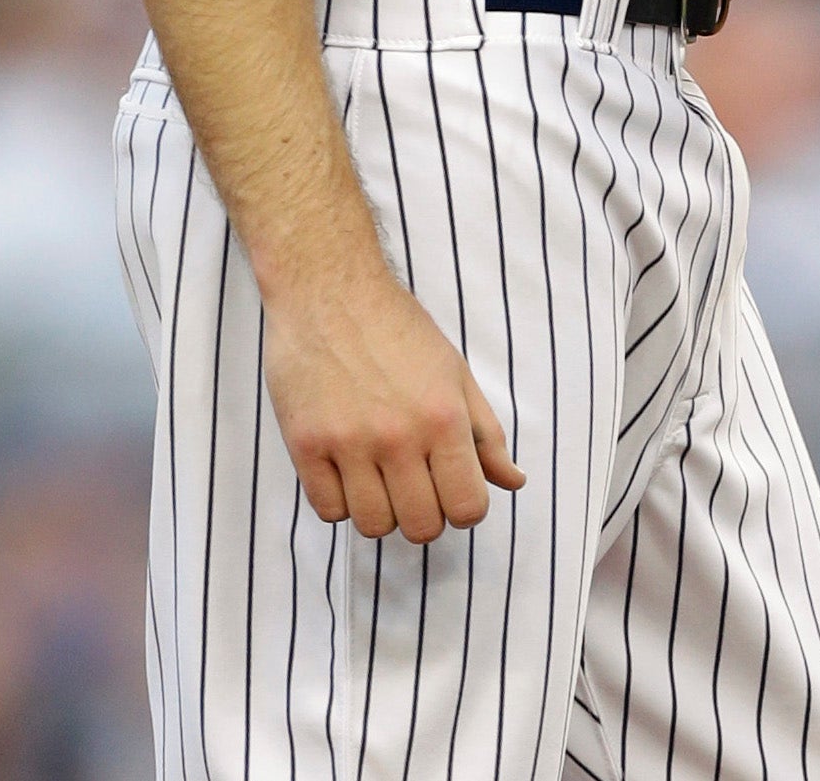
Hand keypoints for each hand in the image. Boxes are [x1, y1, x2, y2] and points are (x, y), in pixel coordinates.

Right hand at [262, 266, 524, 541]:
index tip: (453, 490)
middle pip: (421, 527)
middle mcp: (398, 437)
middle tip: (417, 485)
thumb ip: (486, 434)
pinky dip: (341, 501)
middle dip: (426, 515)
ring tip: (381, 477)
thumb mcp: (456, 373)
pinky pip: (328, 511)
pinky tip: (347, 470)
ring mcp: (348, 445)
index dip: (465, 508)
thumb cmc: (399, 329)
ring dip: (382, 511)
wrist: (331, 293)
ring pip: (373, 526)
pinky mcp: (305, 447)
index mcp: (444, 418)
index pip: (468, 507)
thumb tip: (514, 482)